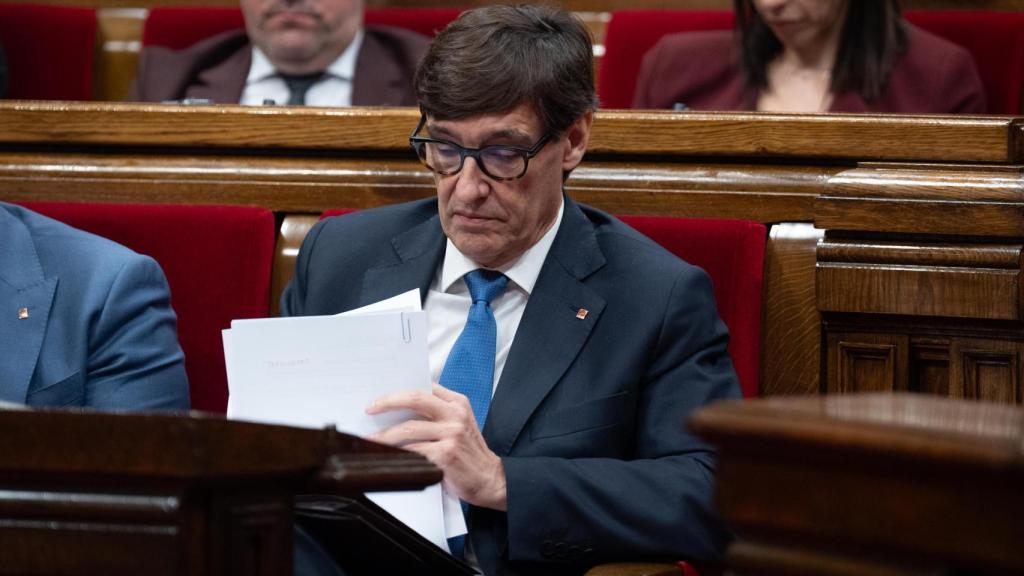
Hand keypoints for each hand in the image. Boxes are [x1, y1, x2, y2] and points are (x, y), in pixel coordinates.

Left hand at [366, 383, 507, 510]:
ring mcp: (451, 434)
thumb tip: (399, 411)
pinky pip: (413, 451)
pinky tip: (386, 456)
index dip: (399, 391)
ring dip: (384, 436)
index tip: (381, 398)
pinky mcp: (445, 455)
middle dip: (387, 402)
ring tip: (370, 440)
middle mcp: (455, 415)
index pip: (424, 387)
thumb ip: (438, 414)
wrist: (491, 479)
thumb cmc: (469, 453)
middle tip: (370, 409)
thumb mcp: (460, 425)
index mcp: (458, 403)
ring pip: (408, 428)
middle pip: (414, 399)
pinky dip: (396, 453)